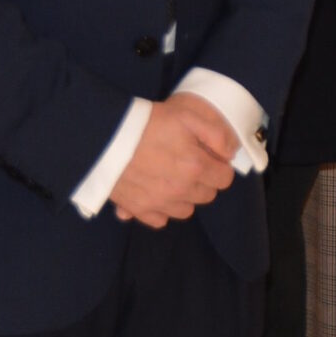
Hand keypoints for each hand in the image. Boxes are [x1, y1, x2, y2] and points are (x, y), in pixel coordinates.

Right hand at [108, 96, 237, 227]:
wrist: (106, 136)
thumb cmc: (148, 123)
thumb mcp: (189, 117)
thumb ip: (217, 135)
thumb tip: (230, 154)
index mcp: (196, 168)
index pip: (224, 179)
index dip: (219, 166)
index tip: (210, 158)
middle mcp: (180, 191)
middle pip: (207, 195)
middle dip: (204, 181)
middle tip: (189, 163)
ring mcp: (158, 203)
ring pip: (186, 210)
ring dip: (185, 196)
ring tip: (172, 177)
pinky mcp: (138, 209)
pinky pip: (160, 219)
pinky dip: (161, 209)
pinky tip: (155, 191)